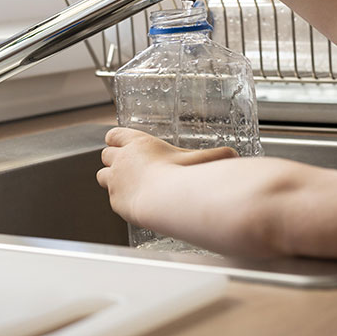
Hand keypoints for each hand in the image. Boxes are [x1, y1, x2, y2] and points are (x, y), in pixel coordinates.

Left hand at [97, 127, 237, 228]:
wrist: (166, 201)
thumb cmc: (181, 176)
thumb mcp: (201, 159)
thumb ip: (217, 155)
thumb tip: (235, 155)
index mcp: (138, 142)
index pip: (114, 134)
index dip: (117, 139)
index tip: (122, 143)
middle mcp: (121, 159)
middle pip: (104, 153)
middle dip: (113, 158)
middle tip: (127, 165)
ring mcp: (115, 181)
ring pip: (101, 174)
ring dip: (111, 177)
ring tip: (126, 182)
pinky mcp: (115, 201)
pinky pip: (111, 197)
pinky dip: (119, 197)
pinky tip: (134, 200)